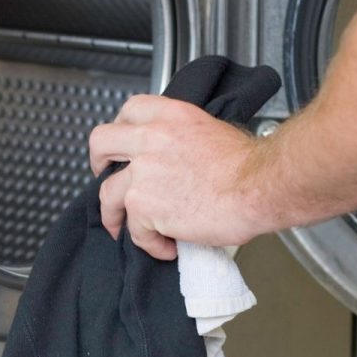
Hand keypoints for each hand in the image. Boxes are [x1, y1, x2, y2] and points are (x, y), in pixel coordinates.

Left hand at [88, 95, 266, 259]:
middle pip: (101, 142)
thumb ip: (184, 138)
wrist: (258, 186)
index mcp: (170, 116)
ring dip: (114, 215)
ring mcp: (143, 171)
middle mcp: (150, 138)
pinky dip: (150, 244)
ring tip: (126, 228)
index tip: (124, 144)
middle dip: (98, 163)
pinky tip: (168, 246)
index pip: (130, 110)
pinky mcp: (143, 204)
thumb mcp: (213, 131)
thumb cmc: (249, 166)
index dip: (122, 129)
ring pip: (106, 194)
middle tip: (104, 176)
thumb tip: (178, 158)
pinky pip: (135, 231)